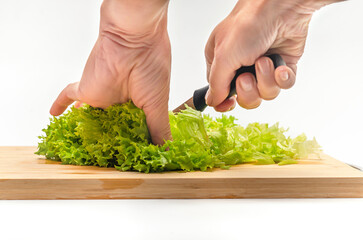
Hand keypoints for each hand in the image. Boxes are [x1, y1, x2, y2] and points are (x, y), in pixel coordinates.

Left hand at [50, 0, 170, 144]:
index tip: (131, 157)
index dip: (133, 142)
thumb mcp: (158, 105)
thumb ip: (159, 129)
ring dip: (88, 130)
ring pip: (91, 117)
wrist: (134, 41)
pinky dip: (60, 104)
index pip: (134, 128)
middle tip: (108, 157)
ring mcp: (102, 96)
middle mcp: (120, 102)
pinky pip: (67, 97)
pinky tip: (55, 113)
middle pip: (112, 126)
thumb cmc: (151, 67)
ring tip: (85, 146)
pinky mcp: (86, 89)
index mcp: (140, 105)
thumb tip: (166, 151)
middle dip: (110, 140)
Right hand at [204, 0, 324, 111]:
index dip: (225, 102)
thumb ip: (216, 85)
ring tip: (265, 61)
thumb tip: (211, 102)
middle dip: (248, 90)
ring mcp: (262, 68)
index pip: (220, 92)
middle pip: (244, 98)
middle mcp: (241, 67)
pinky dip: (283, 79)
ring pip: (264, 94)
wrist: (281, 9)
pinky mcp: (282, 67)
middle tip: (247, 75)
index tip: (229, 105)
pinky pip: (283, 86)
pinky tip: (281, 66)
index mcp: (221, 63)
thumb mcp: (223, 58)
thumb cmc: (248, 25)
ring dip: (266, 80)